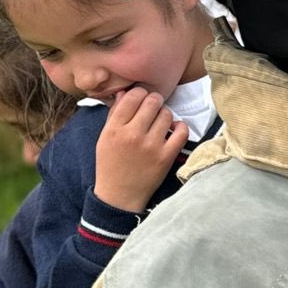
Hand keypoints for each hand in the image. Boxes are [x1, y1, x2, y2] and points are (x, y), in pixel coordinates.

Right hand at [92, 88, 188, 212]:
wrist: (120, 195)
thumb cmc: (111, 164)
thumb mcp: (105, 138)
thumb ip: (114, 114)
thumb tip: (125, 93)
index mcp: (114, 129)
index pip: (132, 97)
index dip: (140, 93)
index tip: (142, 97)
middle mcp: (132, 135)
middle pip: (152, 102)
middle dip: (154, 101)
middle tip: (154, 106)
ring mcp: (151, 146)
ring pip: (166, 114)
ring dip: (165, 114)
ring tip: (161, 121)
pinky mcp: (166, 157)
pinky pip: (181, 132)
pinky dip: (181, 127)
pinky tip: (174, 129)